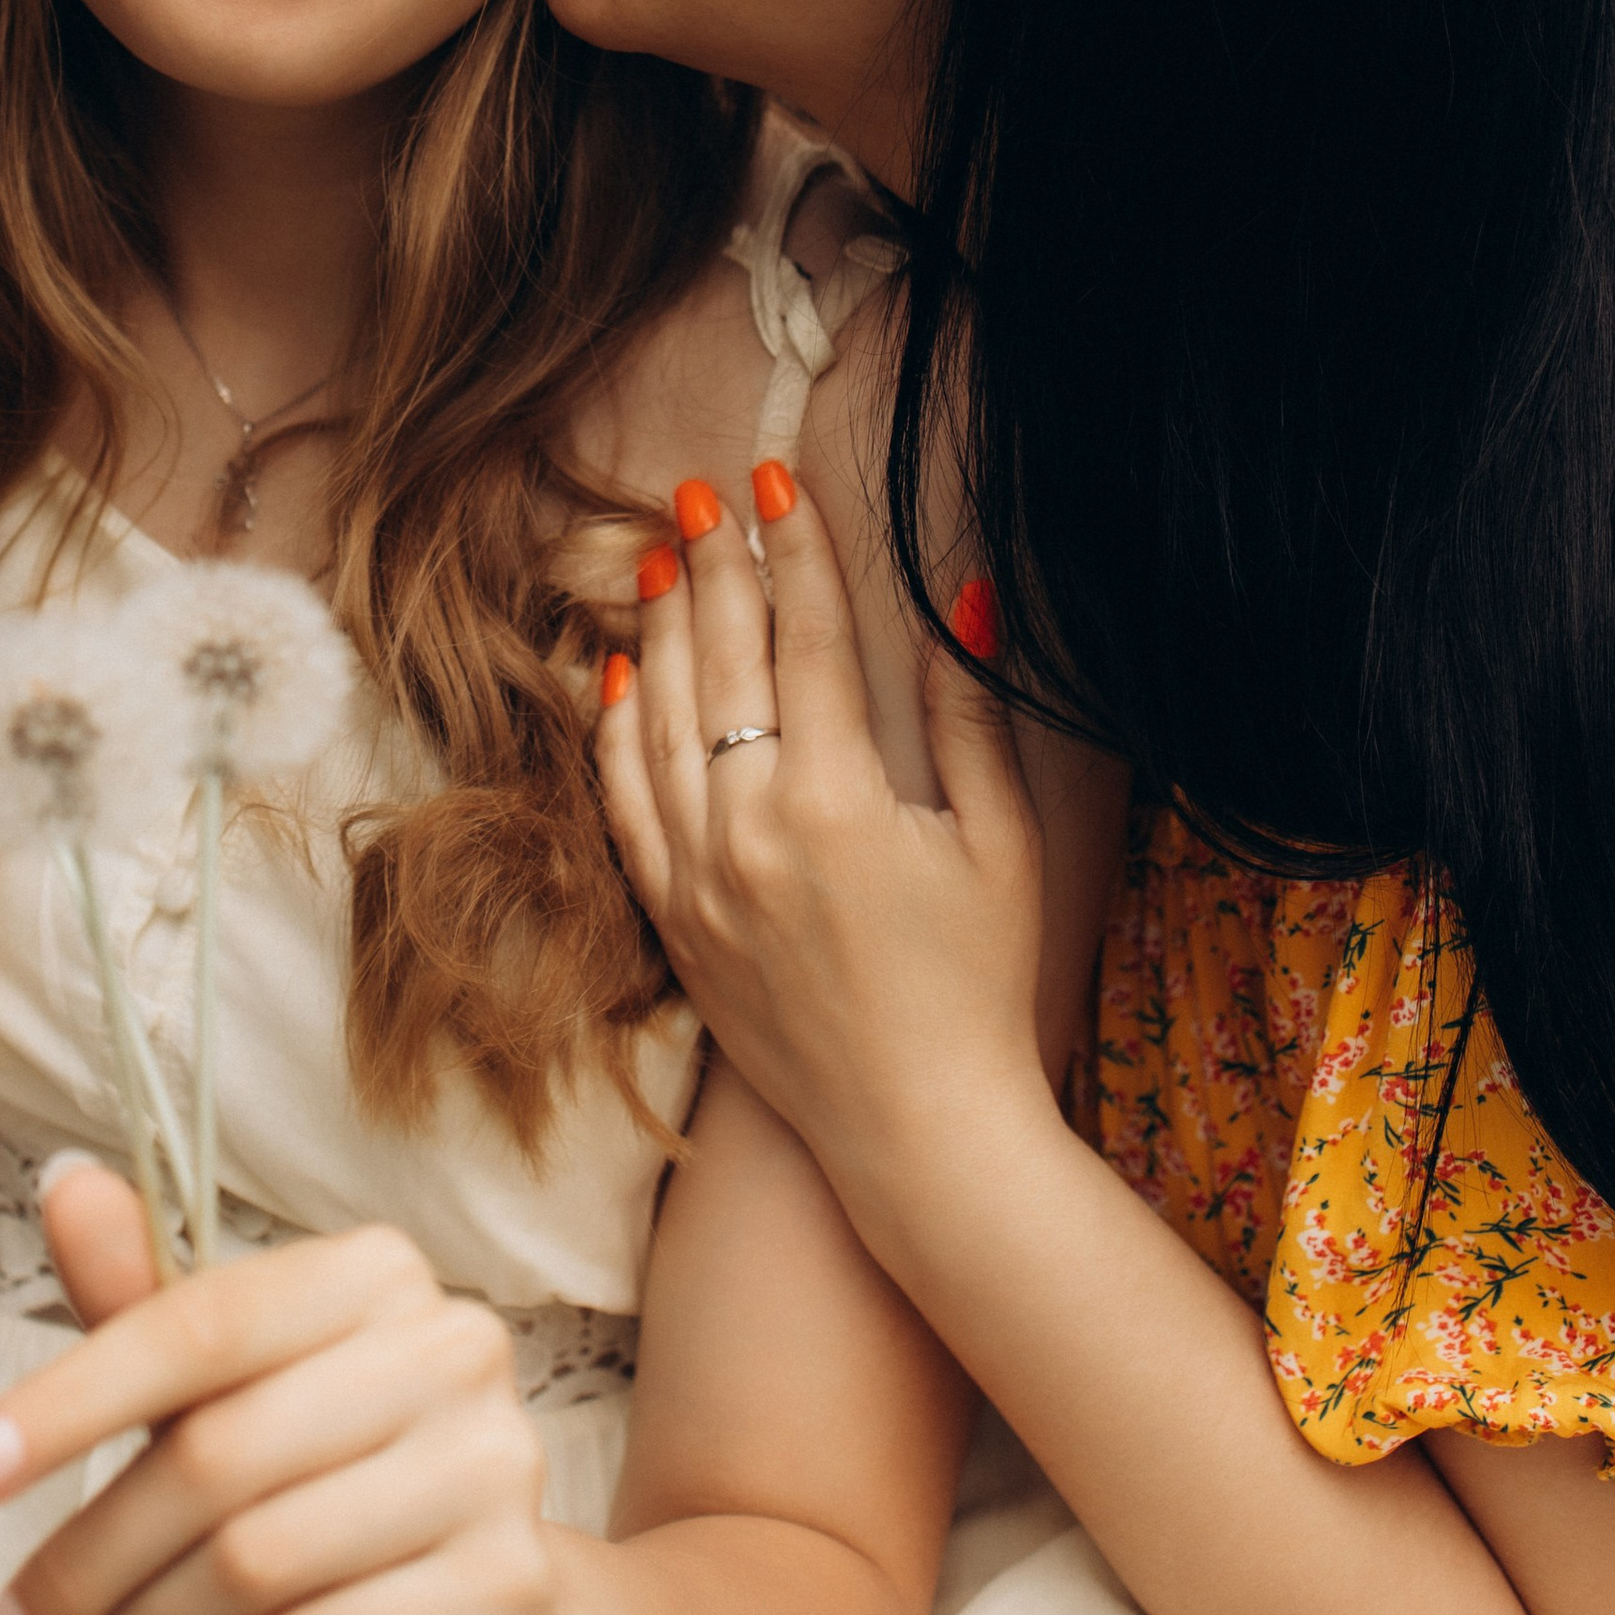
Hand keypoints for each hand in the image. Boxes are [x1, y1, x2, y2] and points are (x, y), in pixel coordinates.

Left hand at [0, 1168, 570, 1614]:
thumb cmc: (342, 1487)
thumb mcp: (239, 1394)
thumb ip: (150, 1303)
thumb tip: (64, 1183)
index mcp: (377, 1273)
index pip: (197, 1323)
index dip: (65, 1402)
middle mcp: (452, 1348)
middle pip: (215, 1457)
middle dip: (81, 1564)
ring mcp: (491, 1469)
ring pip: (253, 1563)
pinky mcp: (503, 1593)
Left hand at [596, 469, 1052, 1232]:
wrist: (919, 1131)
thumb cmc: (979, 985)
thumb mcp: (999, 843)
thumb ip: (968, 717)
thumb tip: (963, 596)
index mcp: (837, 800)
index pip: (806, 641)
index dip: (793, 552)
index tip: (776, 482)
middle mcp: (750, 831)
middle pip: (722, 664)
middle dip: (713, 567)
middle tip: (700, 494)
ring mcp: (699, 880)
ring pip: (660, 723)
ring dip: (658, 633)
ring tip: (656, 559)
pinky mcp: (673, 924)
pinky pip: (623, 806)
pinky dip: (615, 734)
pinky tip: (616, 677)